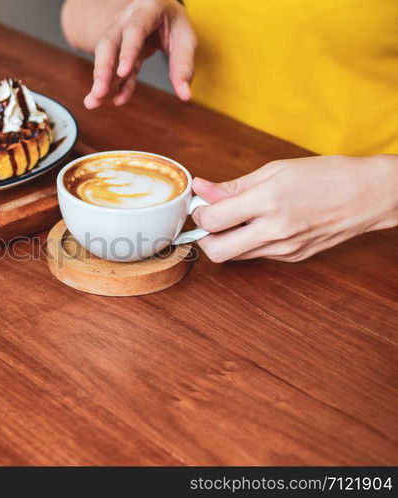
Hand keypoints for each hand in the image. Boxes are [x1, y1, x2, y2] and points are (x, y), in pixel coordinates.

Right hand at [84, 0, 195, 108]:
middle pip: (109, 43)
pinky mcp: (118, 51)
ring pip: (105, 56)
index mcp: (147, 10)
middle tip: (99, 92)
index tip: (122, 72)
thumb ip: (184, 65)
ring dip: (101, 81)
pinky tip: (117, 99)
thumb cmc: (174, 24)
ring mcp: (118, 35)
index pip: (134, 29)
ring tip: (95, 101)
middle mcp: (127, 20)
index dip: (127, 51)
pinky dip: (116, 85)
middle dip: (103, 69)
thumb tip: (184, 94)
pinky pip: (115, 69)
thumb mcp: (186, 39)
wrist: (162, 14)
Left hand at [191, 155, 397, 261]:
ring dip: (225, 241)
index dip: (199, 213)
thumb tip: (201, 189)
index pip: (212, 220)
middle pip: (216, 251)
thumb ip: (233, 186)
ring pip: (234, 256)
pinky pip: (256, 255)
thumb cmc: (324, 175)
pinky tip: (260, 225)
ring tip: (237, 219)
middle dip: (204, 237)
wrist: (367, 196)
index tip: (202, 203)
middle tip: (210, 220)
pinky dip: (248, 243)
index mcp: (268, 201)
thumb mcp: (275, 170)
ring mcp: (283, 249)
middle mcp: (274, 230)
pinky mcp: (291, 258)